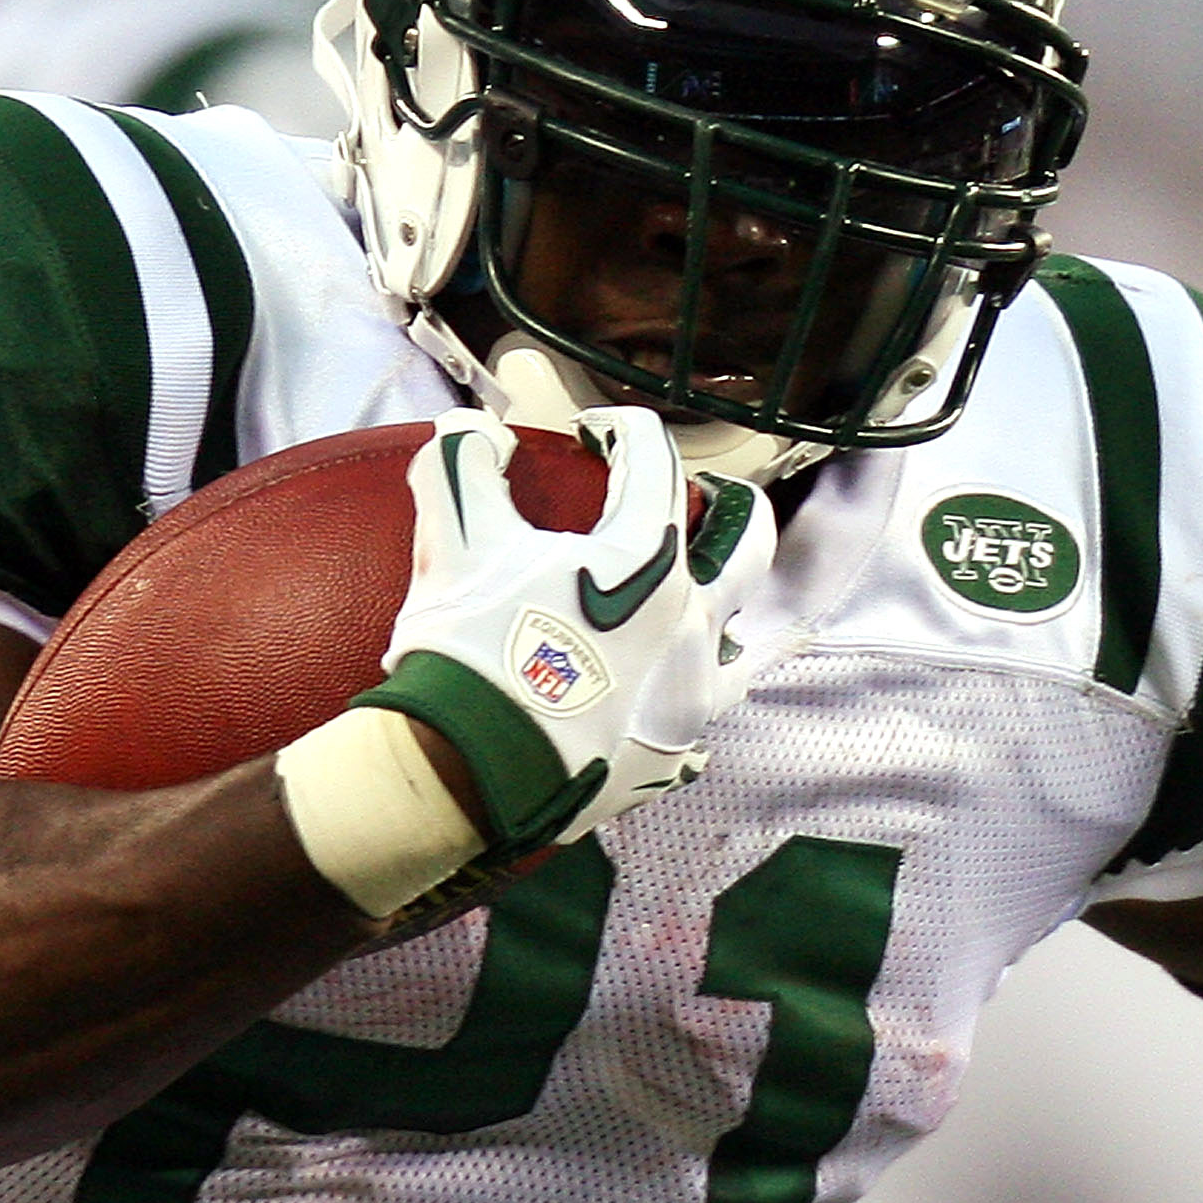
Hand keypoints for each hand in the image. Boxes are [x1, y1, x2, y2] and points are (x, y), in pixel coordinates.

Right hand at [364, 408, 773, 854]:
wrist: (464, 774)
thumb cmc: (468, 649)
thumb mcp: (455, 541)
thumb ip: (466, 466)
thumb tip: (474, 427)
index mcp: (646, 560)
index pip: (655, 463)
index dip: (622, 431)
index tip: (594, 434)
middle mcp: (690, 625)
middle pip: (748, 545)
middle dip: (733, 509)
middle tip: (704, 500)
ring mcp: (687, 699)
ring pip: (739, 651)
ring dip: (725, 623)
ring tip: (701, 614)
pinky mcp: (666, 760)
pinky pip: (691, 734)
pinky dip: (676, 711)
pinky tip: (658, 707)